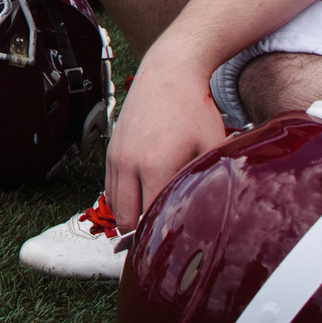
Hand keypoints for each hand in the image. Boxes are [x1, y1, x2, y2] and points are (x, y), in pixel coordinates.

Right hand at [106, 49, 231, 229]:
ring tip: (150, 224)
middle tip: (160, 241)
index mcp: (155, 166)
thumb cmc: (194, 108)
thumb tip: (209, 211)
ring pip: (114, 204)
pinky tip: (140, 200)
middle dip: (141, 233)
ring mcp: (116, 155)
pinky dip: (121, 199)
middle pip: (125, 218)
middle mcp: (129, 163)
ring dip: (129, 216)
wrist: (168, 73)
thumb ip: (207, 180)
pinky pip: (109, 186)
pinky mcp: (111, 149)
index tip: (172, 248)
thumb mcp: (212, 146)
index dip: (161, 236)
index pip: (151, 218)